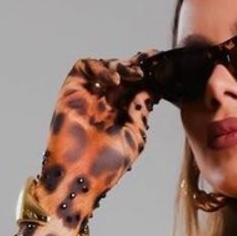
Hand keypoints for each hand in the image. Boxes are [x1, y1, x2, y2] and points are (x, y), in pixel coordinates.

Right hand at [39, 50, 163, 210]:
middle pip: (123, 74)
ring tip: (136, 74)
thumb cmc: (108, 165)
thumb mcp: (135, 134)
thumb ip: (141, 109)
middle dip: (138, 65)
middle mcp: (105, 102)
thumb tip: (153, 88)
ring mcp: (88, 96)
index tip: (165, 66)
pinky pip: (84, 67)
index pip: (137, 87)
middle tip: (153, 59)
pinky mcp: (71, 91)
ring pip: (105, 67)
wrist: (81, 176)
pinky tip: (115, 81)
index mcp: (122, 114)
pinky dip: (100, 68)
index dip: (150, 75)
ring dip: (122, 66)